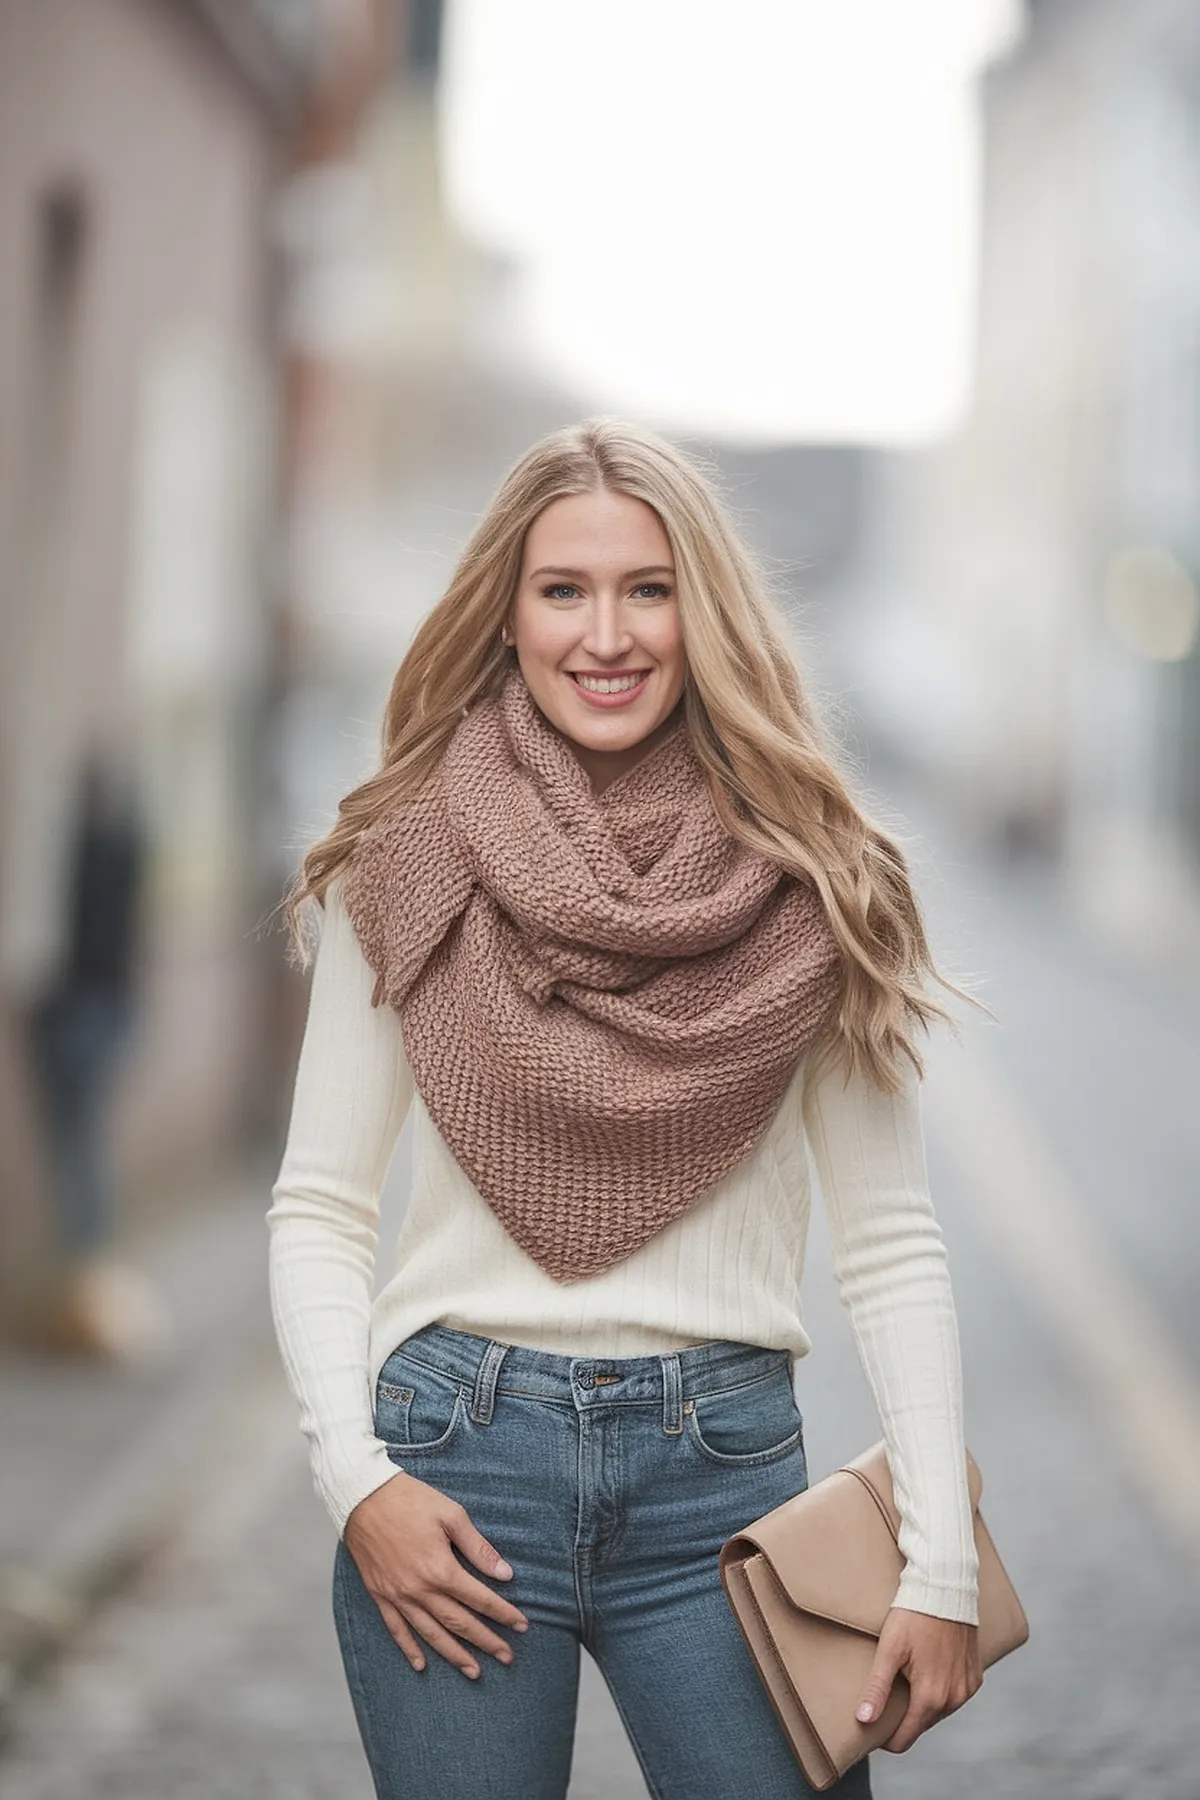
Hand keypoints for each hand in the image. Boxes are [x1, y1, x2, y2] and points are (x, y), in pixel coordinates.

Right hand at [343, 1470, 528, 1679]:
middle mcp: (420, 1590)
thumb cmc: (409, 1500)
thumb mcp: (451, 1514)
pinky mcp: (380, 1595)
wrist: (362, 1496)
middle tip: (508, 1657)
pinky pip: (396, 1629)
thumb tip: (505, 1574)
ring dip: (455, 1655)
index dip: (503, 1614)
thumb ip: (478, 1548)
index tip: (522, 1625)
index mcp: (441, 1569)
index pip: (480, 1599)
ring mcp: (398, 1596)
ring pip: (431, 1634)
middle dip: (486, 1642)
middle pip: (459, 1623)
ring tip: (474, 1671)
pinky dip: (409, 1649)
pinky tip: (421, 1665)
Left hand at [855, 1608, 981, 1752]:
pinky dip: (941, 1692)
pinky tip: (928, 1675)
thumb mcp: (889, 1650)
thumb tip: (863, 1720)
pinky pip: (955, 1695)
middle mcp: (953, 1699)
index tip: (873, 1730)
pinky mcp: (975, 1676)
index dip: (887, 1739)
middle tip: (886, 1702)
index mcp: (930, 1698)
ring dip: (923, 1705)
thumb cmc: (914, 1616)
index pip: (905, 1738)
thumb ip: (877, 1688)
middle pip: (922, 1724)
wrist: (946, 1588)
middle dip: (904, 1719)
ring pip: (940, 1711)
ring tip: (905, 1686)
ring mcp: (967, 1688)